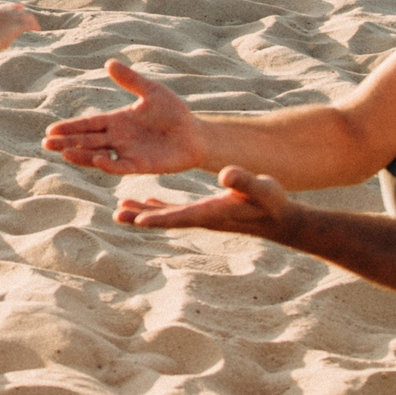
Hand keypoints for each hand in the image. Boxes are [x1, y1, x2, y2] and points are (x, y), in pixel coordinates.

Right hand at [0, 2, 38, 46]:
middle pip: (19, 10)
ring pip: (26, 16)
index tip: (21, 8)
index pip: (9, 6)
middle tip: (31, 18)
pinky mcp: (17, 25)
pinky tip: (38, 29)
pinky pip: (28, 24)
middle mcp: (5, 12)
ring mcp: (12, 18)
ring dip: (32, 20)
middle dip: (25, 14)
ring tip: (36, 25)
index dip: (16, 7)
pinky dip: (34, 26)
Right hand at [42, 58, 206, 175]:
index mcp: (117, 121)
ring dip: (81, 155)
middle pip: (87, 141)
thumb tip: (108, 63)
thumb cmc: (174, 112)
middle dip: (67, 142)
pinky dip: (108, 164)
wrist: (195, 134)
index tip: (50, 130)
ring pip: (98, 155)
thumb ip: (130, 80)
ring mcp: (128, 153)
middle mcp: (118, 139)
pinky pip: (121, 166)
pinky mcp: (141, 165)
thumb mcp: (151, 91)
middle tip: (46, 144)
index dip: (70, 127)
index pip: (88, 124)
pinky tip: (97, 160)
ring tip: (64, 153)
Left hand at [117, 167, 299, 242]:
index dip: (159, 218)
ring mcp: (201, 217)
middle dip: (141, 218)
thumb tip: (226, 173)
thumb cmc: (271, 202)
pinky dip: (157, 208)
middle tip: (116, 215)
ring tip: (120, 210)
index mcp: (212, 213)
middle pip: (165, 220)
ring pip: (166, 216)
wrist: (279, 218)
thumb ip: (244, 180)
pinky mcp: (203, 212)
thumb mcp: (261, 188)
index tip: (138, 221)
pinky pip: (175, 211)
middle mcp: (202, 218)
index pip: (181, 217)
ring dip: (143, 213)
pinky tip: (146, 203)